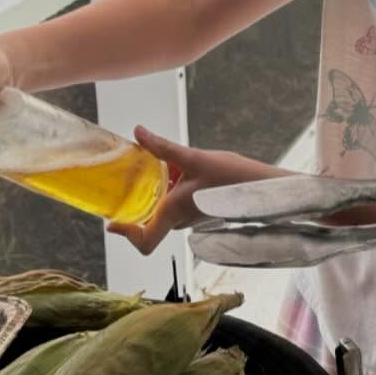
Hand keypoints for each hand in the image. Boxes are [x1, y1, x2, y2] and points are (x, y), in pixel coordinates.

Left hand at [107, 130, 281, 254]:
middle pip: (149, 223)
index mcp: (175, 212)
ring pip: (163, 211)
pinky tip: (175, 168)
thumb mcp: (194, 157)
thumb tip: (138, 132)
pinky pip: (176, 204)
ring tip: (152, 167)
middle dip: (136, 204)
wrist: (264, 187)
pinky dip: (169, 190)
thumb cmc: (233, 178)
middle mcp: (181, 220)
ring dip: (155, 194)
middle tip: (125, 182)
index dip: (125, 234)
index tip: (111, 221)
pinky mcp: (200, 209)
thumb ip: (163, 147)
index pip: (144, 242)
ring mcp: (191, 216)